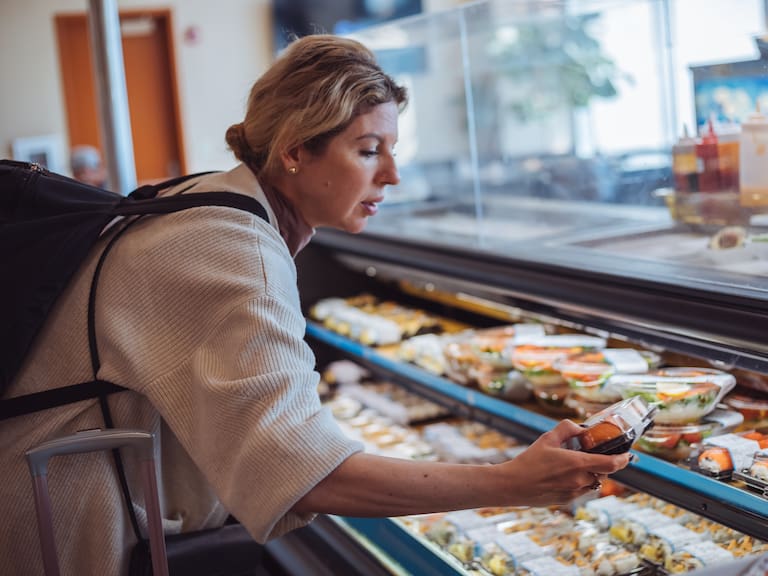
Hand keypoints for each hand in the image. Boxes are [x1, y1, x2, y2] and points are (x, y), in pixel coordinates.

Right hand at [495, 419, 630, 506]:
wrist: (513, 485)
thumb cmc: (529, 461)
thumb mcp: (546, 438)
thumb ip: (566, 429)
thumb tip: (581, 428)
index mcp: (577, 463)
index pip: (611, 464)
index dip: (623, 459)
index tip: (627, 455)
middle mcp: (579, 480)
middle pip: (604, 473)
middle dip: (603, 464)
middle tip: (595, 454)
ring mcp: (574, 493)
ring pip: (593, 483)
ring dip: (592, 473)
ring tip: (577, 464)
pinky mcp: (567, 501)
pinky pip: (582, 490)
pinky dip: (580, 482)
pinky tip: (564, 475)